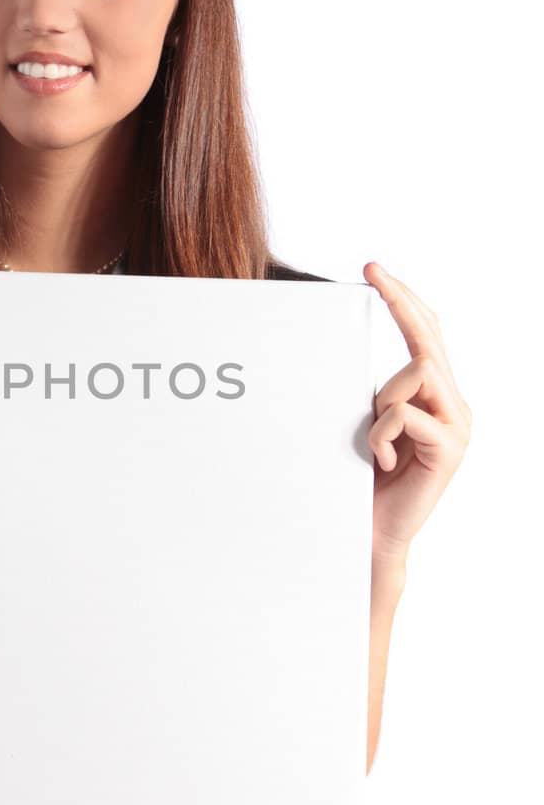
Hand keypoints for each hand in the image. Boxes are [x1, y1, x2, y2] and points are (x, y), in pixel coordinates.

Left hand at [363, 262, 471, 562]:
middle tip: (373, 272)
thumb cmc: (364, 479)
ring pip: (414, 374)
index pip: (425, 334)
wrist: (374, 533)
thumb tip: (348, 346)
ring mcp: (457, 424)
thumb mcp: (368, 423)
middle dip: (400, 302)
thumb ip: (376, 391)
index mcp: (437, 396)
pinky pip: (404, 413)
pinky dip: (381, 433)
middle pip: (428, 339)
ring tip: (374, 442)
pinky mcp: (449, 447)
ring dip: (380, 403)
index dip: (404, 300)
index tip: (375, 271)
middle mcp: (454, 405)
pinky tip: (382, 460)